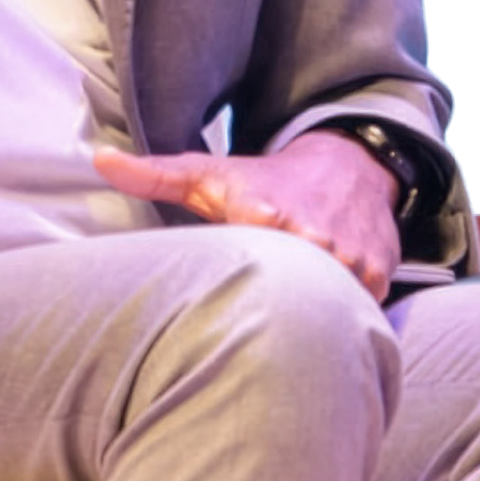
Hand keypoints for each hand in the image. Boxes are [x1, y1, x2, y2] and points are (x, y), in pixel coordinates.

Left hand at [93, 131, 402, 301]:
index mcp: (265, 216)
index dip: (230, 296)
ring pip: (323, 312)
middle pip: (281, 301)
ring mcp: (350, 260)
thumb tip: (99, 158)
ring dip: (305, 321)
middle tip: (252, 323)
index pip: (244, 273)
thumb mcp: (208, 174)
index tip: (219, 308)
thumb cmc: (266, 178)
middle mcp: (312, 238)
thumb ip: (154, 174)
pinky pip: (359, 315)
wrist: (347, 166)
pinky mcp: (380, 276)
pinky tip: (323, 314)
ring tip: (285, 322)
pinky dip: (343, 319)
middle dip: (266, 315)